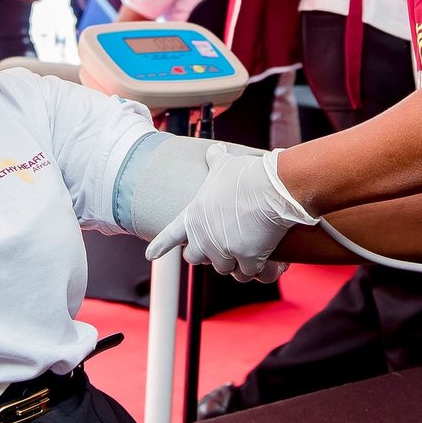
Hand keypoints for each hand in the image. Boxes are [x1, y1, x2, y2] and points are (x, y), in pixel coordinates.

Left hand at [146, 145, 315, 282]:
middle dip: (208, 255)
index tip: (151, 254)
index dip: (161, 245)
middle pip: (196, 257)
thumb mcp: (224, 164)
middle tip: (224, 248)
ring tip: (249, 253)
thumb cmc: (246, 174)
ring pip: (225, 268)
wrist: (270, 188)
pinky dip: (261, 270)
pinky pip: (251, 273)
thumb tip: (215, 149)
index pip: (171, 234)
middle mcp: (204, 237)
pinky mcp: (247, 259)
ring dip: (236, 264)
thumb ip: (215, 159)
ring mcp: (224, 250)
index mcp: (194, 216)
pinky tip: (270, 263)